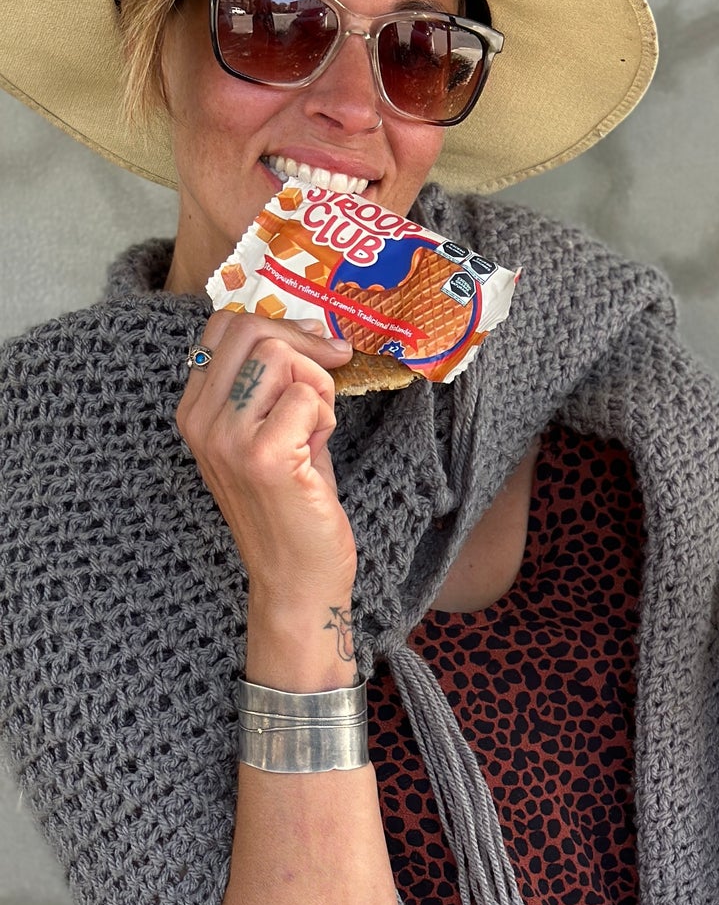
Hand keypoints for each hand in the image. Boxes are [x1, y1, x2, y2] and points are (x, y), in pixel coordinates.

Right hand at [176, 310, 355, 609]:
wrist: (297, 579)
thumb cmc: (293, 507)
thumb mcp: (271, 433)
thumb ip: (272, 386)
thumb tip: (308, 332)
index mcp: (195, 410)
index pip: (223, 327)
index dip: (277, 324)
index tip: (315, 345)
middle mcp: (201, 420)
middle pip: (249, 329)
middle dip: (304, 344)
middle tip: (337, 365)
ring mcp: (227, 438)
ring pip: (280, 355)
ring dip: (317, 384)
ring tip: (318, 428)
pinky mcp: (264, 456)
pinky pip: (308, 395)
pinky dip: (327, 415)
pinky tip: (318, 451)